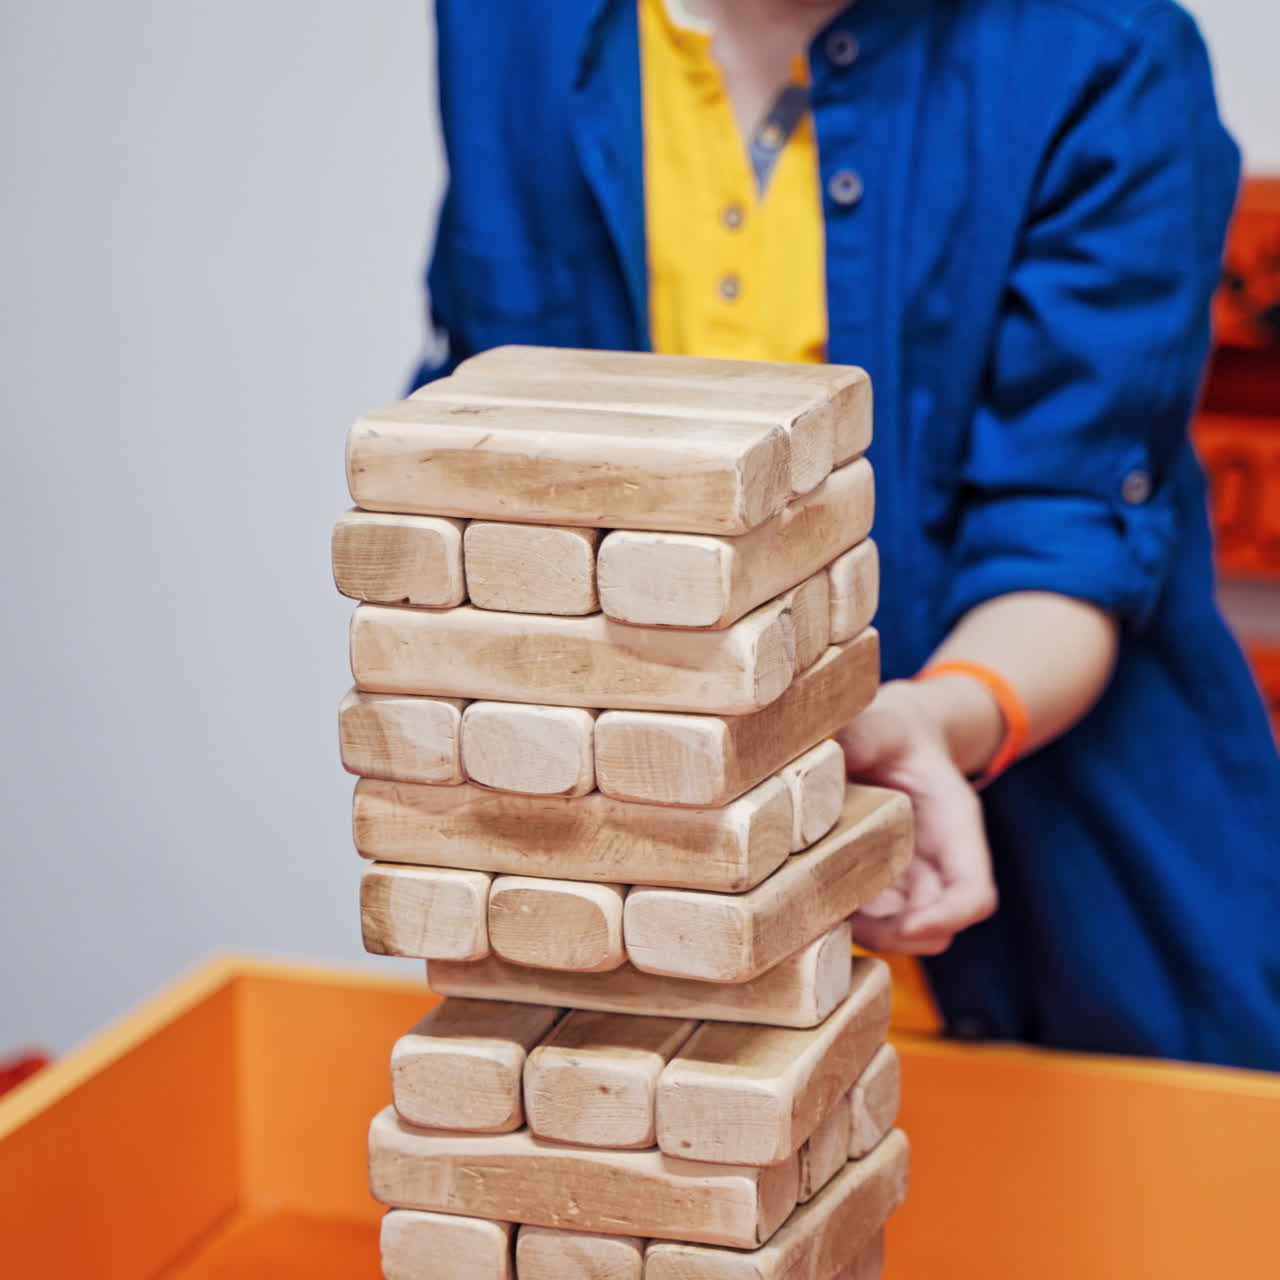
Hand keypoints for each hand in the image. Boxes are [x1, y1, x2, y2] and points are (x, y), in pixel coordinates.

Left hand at [835, 680, 997, 955]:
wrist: (891, 738)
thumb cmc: (891, 729)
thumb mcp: (882, 724)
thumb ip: (864, 735)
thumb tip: (832, 748)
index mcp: (956, 828)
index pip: (973, 895)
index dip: (946, 918)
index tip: (907, 926)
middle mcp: (939, 864)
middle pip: (935, 928)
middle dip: (893, 934)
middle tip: (843, 917)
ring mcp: (911, 880)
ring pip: (901, 932)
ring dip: (866, 931)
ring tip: (820, 907)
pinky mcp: (882, 885)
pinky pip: (872, 920)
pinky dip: (847, 920)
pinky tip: (808, 900)